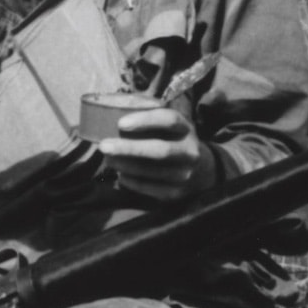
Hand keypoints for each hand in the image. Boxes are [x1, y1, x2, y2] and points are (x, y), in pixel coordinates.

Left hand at [98, 95, 216, 201]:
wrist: (203, 172)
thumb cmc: (176, 143)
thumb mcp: (174, 128)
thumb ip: (153, 121)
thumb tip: (111, 114)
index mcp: (187, 129)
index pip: (169, 120)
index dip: (145, 121)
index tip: (120, 124)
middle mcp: (189, 151)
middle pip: (159, 150)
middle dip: (128, 148)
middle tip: (104, 146)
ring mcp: (185, 174)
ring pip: (151, 171)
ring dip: (125, 165)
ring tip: (108, 160)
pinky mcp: (176, 193)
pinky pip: (149, 188)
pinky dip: (131, 182)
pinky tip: (120, 175)